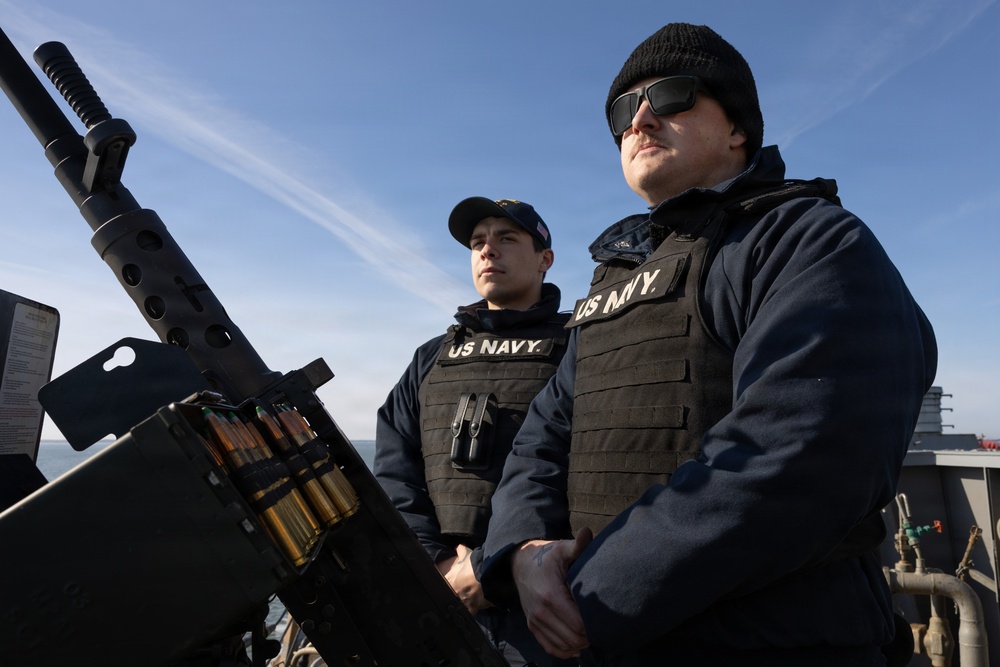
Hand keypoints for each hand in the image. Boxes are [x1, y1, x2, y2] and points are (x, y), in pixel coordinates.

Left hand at [436, 544, 492, 614]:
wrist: (487, 574)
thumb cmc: (475, 563)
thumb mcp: (466, 554)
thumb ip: (460, 550)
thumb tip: (459, 547)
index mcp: (448, 580)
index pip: (442, 585)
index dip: (445, 586)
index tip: (450, 586)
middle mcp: (452, 593)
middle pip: (449, 598)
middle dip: (454, 596)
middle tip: (461, 594)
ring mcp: (461, 602)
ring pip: (458, 607)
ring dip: (462, 605)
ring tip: (467, 603)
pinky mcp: (471, 609)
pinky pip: (469, 615)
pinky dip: (471, 613)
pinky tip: (473, 611)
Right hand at [511, 528, 592, 658]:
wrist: (520, 563)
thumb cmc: (546, 557)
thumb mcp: (561, 549)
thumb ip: (577, 545)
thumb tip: (587, 532)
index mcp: (551, 595)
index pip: (578, 624)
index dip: (594, 624)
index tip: (604, 617)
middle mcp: (541, 612)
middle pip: (573, 638)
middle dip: (590, 636)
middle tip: (601, 626)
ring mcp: (535, 621)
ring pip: (563, 646)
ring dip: (579, 644)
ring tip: (591, 634)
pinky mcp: (532, 626)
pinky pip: (550, 648)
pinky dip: (565, 651)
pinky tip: (577, 646)